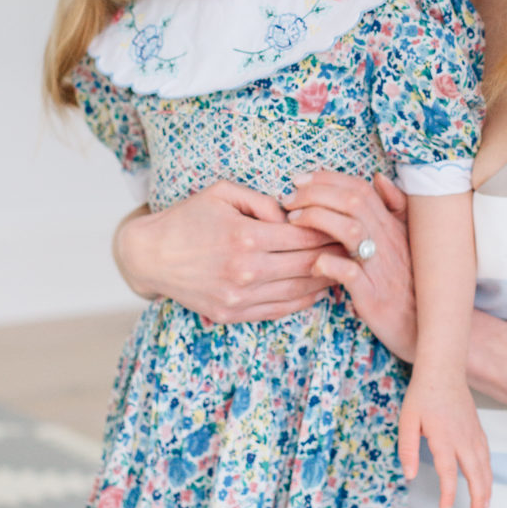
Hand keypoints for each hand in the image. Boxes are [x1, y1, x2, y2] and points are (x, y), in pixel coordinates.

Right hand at [113, 181, 333, 322]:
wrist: (150, 255)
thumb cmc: (188, 217)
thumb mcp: (222, 193)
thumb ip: (262, 201)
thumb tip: (294, 214)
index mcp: (246, 237)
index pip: (305, 237)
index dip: (330, 232)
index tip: (347, 227)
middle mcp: (245, 271)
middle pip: (307, 266)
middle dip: (335, 257)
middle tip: (356, 248)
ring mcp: (239, 297)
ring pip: (298, 292)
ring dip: (325, 281)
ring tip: (344, 269)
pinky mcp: (231, 314)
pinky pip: (279, 310)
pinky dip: (303, 300)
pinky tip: (317, 289)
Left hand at [286, 170, 417, 362]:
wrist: (426, 327)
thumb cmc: (410, 283)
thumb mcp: (406, 241)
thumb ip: (395, 208)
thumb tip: (379, 178)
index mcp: (393, 226)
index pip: (360, 189)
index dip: (327, 179)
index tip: (300, 180)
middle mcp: (389, 242)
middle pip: (352, 201)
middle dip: (315, 193)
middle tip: (289, 199)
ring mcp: (381, 269)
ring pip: (350, 229)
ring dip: (317, 219)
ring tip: (294, 222)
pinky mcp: (374, 297)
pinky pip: (350, 273)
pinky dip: (327, 263)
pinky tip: (312, 264)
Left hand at [398, 372, 491, 507]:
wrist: (443, 370)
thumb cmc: (422, 395)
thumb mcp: (407, 421)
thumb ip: (408, 449)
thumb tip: (410, 475)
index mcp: (444, 438)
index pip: (448, 473)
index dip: (448, 495)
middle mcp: (463, 438)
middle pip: (476, 474)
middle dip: (478, 497)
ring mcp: (473, 433)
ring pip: (485, 466)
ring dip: (487, 487)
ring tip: (485, 506)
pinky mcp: (477, 429)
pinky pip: (486, 455)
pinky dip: (488, 472)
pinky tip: (486, 480)